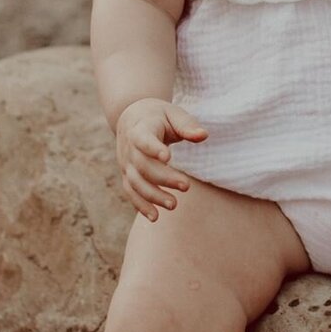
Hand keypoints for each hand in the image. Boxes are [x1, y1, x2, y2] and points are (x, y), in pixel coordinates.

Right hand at [116, 98, 205, 220]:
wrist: (131, 117)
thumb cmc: (159, 116)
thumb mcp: (173, 114)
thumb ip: (187, 125)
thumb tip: (203, 135)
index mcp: (140, 129)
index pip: (143, 140)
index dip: (153, 148)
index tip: (168, 157)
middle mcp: (129, 149)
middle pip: (143, 166)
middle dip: (163, 178)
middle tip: (186, 186)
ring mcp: (126, 164)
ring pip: (135, 183)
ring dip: (153, 196)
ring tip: (174, 205)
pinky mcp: (127, 175)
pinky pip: (131, 193)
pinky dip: (141, 206)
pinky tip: (155, 217)